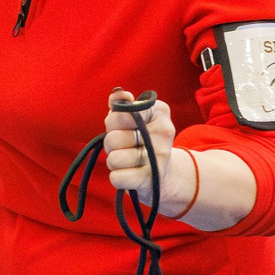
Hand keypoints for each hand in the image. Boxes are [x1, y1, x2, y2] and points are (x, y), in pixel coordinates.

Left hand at [102, 90, 193, 214]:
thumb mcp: (135, 118)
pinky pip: (116, 177)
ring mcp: (159, 157)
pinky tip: (129, 174)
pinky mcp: (152, 180)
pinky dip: (118, 177)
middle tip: (123, 146)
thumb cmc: (143, 141)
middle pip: (113, 137)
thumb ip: (123, 105)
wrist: (163, 174)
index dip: (113, 122)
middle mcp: (163, 133)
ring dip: (114, 161)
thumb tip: (117, 94)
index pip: (119, 113)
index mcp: (159, 112)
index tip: (124, 126)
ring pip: (114, 159)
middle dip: (111, 143)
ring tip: (127, 160)